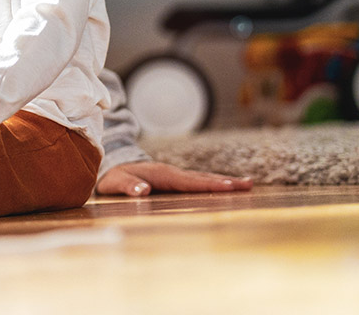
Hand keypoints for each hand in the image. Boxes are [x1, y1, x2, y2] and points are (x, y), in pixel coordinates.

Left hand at [96, 161, 252, 196]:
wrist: (110, 167)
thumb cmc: (112, 178)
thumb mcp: (115, 183)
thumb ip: (128, 186)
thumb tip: (143, 191)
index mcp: (161, 174)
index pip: (189, 181)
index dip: (209, 185)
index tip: (229, 187)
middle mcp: (172, 172)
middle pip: (202, 178)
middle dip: (226, 181)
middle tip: (248, 185)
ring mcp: (175, 175)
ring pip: (203, 179)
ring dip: (224, 181)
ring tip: (247, 184)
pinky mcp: (175, 180)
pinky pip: (198, 182)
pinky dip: (214, 184)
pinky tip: (226, 187)